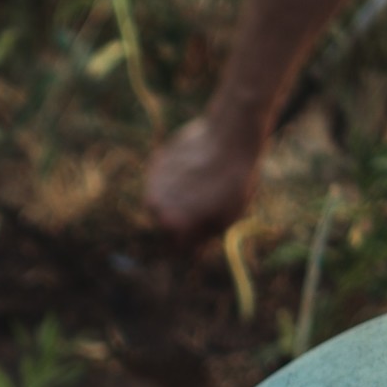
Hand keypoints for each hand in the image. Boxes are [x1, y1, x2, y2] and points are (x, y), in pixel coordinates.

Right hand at [144, 118, 262, 245]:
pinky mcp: (155, 163)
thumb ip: (204, 238)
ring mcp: (152, 183)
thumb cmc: (235, 179)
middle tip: (208, 204)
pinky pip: (163, 181)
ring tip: (203, 184)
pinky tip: (195, 168)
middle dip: (183, 220)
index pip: (177, 246)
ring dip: (178, 199)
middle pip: (167, 224)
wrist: (231, 134)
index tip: (208, 229)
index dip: (194, 241)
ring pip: (163, 202)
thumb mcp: (228, 218)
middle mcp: (155, 206)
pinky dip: (176, 179)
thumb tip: (191, 253)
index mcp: (172, 223)